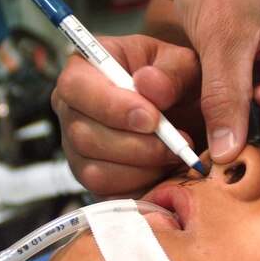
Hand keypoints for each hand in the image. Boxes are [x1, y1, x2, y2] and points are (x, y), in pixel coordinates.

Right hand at [52, 34, 204, 195]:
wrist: (188, 117)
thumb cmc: (176, 85)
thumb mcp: (184, 65)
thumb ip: (171, 72)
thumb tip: (149, 85)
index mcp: (85, 70)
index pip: (75, 87)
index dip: (111, 105)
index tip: (152, 118)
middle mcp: (72, 110)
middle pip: (83, 135)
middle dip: (135, 145)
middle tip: (174, 142)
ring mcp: (77, 150)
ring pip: (95, 171)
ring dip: (142, 168)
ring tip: (173, 155)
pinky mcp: (91, 181)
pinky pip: (107, 195)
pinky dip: (140, 187)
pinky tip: (163, 172)